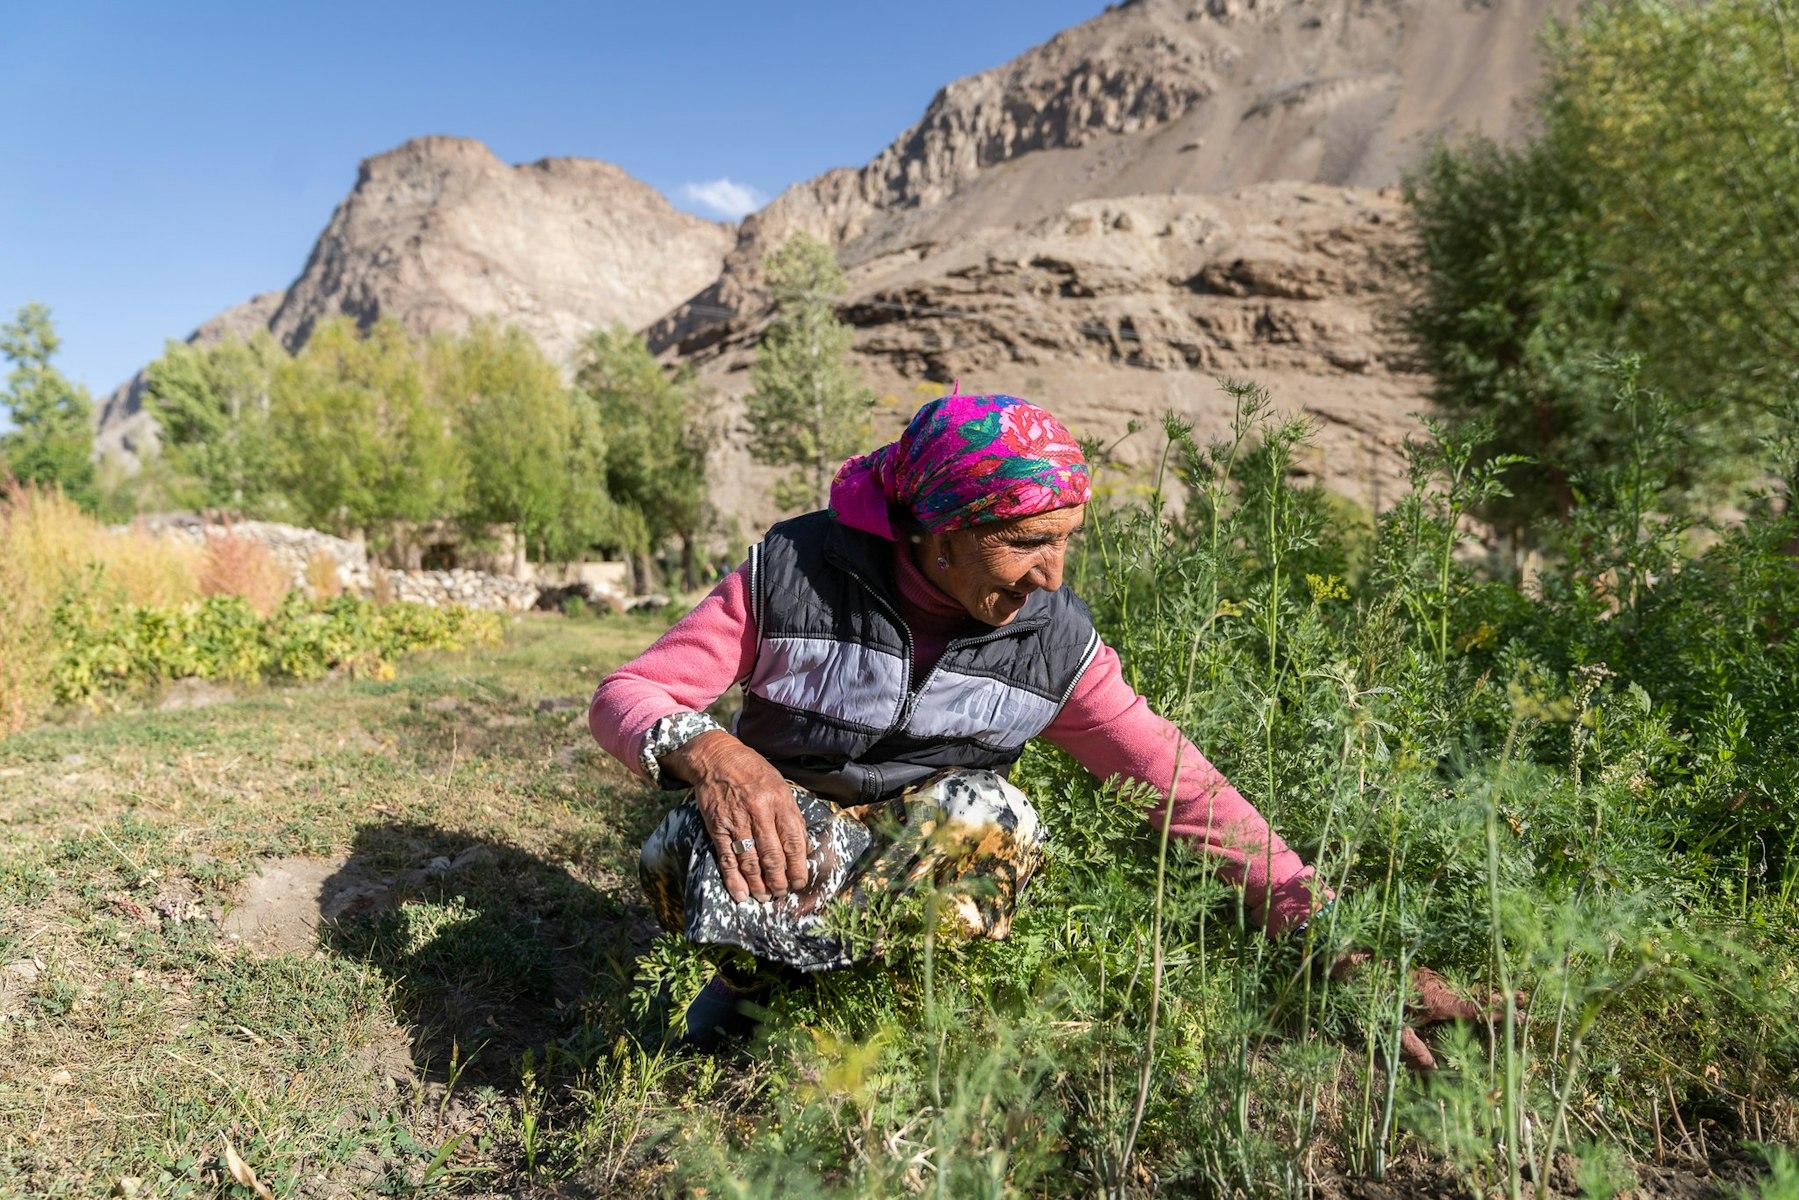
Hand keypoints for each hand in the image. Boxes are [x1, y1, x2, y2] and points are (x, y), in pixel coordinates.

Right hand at [664, 730, 809, 903]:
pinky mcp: (718, 827)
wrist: (717, 758)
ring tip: (766, 897)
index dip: (798, 867)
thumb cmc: (753, 772)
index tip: (800, 881)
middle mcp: (760, 812)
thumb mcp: (780, 785)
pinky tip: (741, 894)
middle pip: (773, 856)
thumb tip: (801, 845)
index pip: (794, 841)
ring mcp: (737, 821)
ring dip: (759, 885)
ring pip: (751, 862)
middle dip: (779, 881)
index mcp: (780, 801)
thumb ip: (790, 814)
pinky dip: (734, 880)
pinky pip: (727, 859)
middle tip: (782, 893)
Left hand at [1331, 948, 1504, 1071]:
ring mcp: (1427, 977)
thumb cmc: (1368, 998)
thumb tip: (1432, 1069)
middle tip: (1523, 996)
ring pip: (1457, 987)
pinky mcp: (1418, 973)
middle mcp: (1436, 985)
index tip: (1521, 1008)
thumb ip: (1412, 1049)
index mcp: (1435, 1000)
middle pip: (1470, 993)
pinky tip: (1463, 993)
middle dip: (1495, 998)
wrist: (1347, 966)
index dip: (1497, 1010)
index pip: (1472, 1007)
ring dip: (1477, 993)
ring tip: (1501, 997)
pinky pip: (1443, 983)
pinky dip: (1457, 989)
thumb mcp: (1389, 1028)